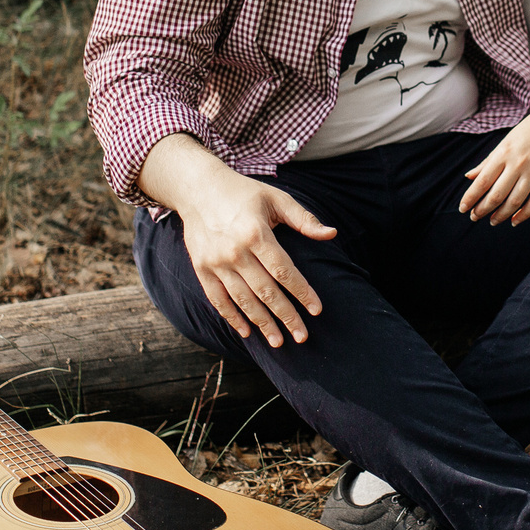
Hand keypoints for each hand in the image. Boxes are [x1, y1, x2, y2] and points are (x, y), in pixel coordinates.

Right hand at [178, 173, 335, 347]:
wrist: (197, 188)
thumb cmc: (244, 193)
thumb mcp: (276, 198)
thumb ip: (304, 219)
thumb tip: (332, 234)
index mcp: (256, 233)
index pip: (284, 270)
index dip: (302, 292)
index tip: (317, 310)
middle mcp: (235, 251)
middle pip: (265, 291)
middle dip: (286, 316)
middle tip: (303, 336)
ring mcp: (216, 262)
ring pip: (243, 300)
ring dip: (262, 323)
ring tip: (278, 341)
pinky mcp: (201, 268)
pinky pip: (217, 299)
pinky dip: (232, 317)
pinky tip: (247, 332)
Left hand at [457, 101, 529, 226]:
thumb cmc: (529, 130)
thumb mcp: (505, 142)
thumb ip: (487, 161)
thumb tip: (469, 177)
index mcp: (503, 153)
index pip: (482, 181)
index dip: (470, 198)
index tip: (462, 208)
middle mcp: (518, 163)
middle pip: (497, 195)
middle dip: (482, 210)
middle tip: (474, 217)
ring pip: (515, 202)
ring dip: (501, 215)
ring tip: (492, 221)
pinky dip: (524, 215)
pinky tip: (514, 220)